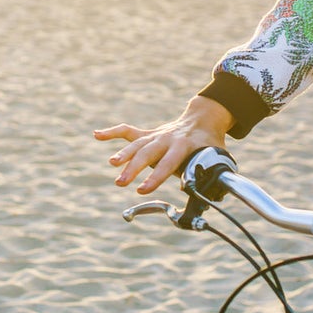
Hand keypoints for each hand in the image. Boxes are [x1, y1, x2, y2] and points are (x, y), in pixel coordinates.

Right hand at [94, 97, 232, 194]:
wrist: (203, 118)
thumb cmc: (210, 143)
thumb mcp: (216, 157)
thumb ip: (208, 174)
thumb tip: (203, 193)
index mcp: (184, 145)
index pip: (168, 163)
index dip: (155, 177)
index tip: (142, 190)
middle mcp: (167, 138)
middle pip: (147, 152)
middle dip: (133, 168)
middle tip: (121, 183)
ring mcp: (156, 135)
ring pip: (136, 144)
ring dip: (123, 155)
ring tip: (112, 165)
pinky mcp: (147, 134)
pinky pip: (128, 132)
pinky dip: (112, 133)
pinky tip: (96, 135)